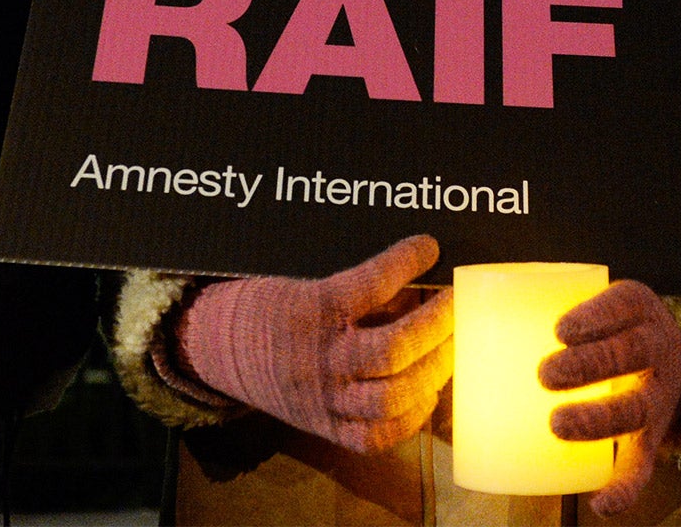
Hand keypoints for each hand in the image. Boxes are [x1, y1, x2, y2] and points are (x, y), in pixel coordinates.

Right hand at [176, 234, 450, 453]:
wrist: (222, 348)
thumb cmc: (273, 306)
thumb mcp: (308, 283)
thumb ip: (362, 290)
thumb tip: (423, 280)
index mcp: (312, 310)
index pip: (369, 285)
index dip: (405, 263)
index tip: (429, 247)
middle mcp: (321, 357)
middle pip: (394, 349)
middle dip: (438, 326)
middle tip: (458, 302)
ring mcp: (325, 397)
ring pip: (392, 396)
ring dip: (434, 370)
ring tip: (451, 346)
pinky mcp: (327, 427)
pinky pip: (376, 435)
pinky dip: (411, 416)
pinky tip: (428, 390)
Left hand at [540, 280, 680, 516]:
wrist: (664, 356)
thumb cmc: (604, 325)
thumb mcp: (588, 302)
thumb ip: (538, 308)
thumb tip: (456, 319)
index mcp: (636, 308)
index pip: (621, 304)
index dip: (595, 316)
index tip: (560, 329)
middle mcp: (656, 349)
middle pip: (631, 353)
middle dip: (590, 365)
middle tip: (546, 375)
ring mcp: (657, 396)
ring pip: (637, 407)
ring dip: (599, 419)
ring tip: (557, 424)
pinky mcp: (652, 437)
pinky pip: (643, 466)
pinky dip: (625, 487)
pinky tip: (601, 503)